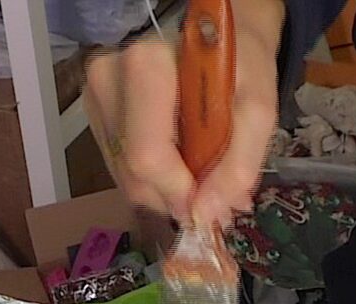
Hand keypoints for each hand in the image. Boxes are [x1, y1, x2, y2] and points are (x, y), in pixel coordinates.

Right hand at [85, 0, 284, 228]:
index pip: (148, 155)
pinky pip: (122, 173)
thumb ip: (239, 165)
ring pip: (127, 181)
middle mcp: (108, 81)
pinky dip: (155, 183)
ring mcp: (96, 101)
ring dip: (167, 194)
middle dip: (177, 198)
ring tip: (199, 175)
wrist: (215, 36)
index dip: (179, 194)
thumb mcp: (258, 109)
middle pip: (135, 175)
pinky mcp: (96, 118)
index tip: (209, 207)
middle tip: (212, 196)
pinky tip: (178, 165)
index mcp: (144, 66)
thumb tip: (208, 214)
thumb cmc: (239, 65)